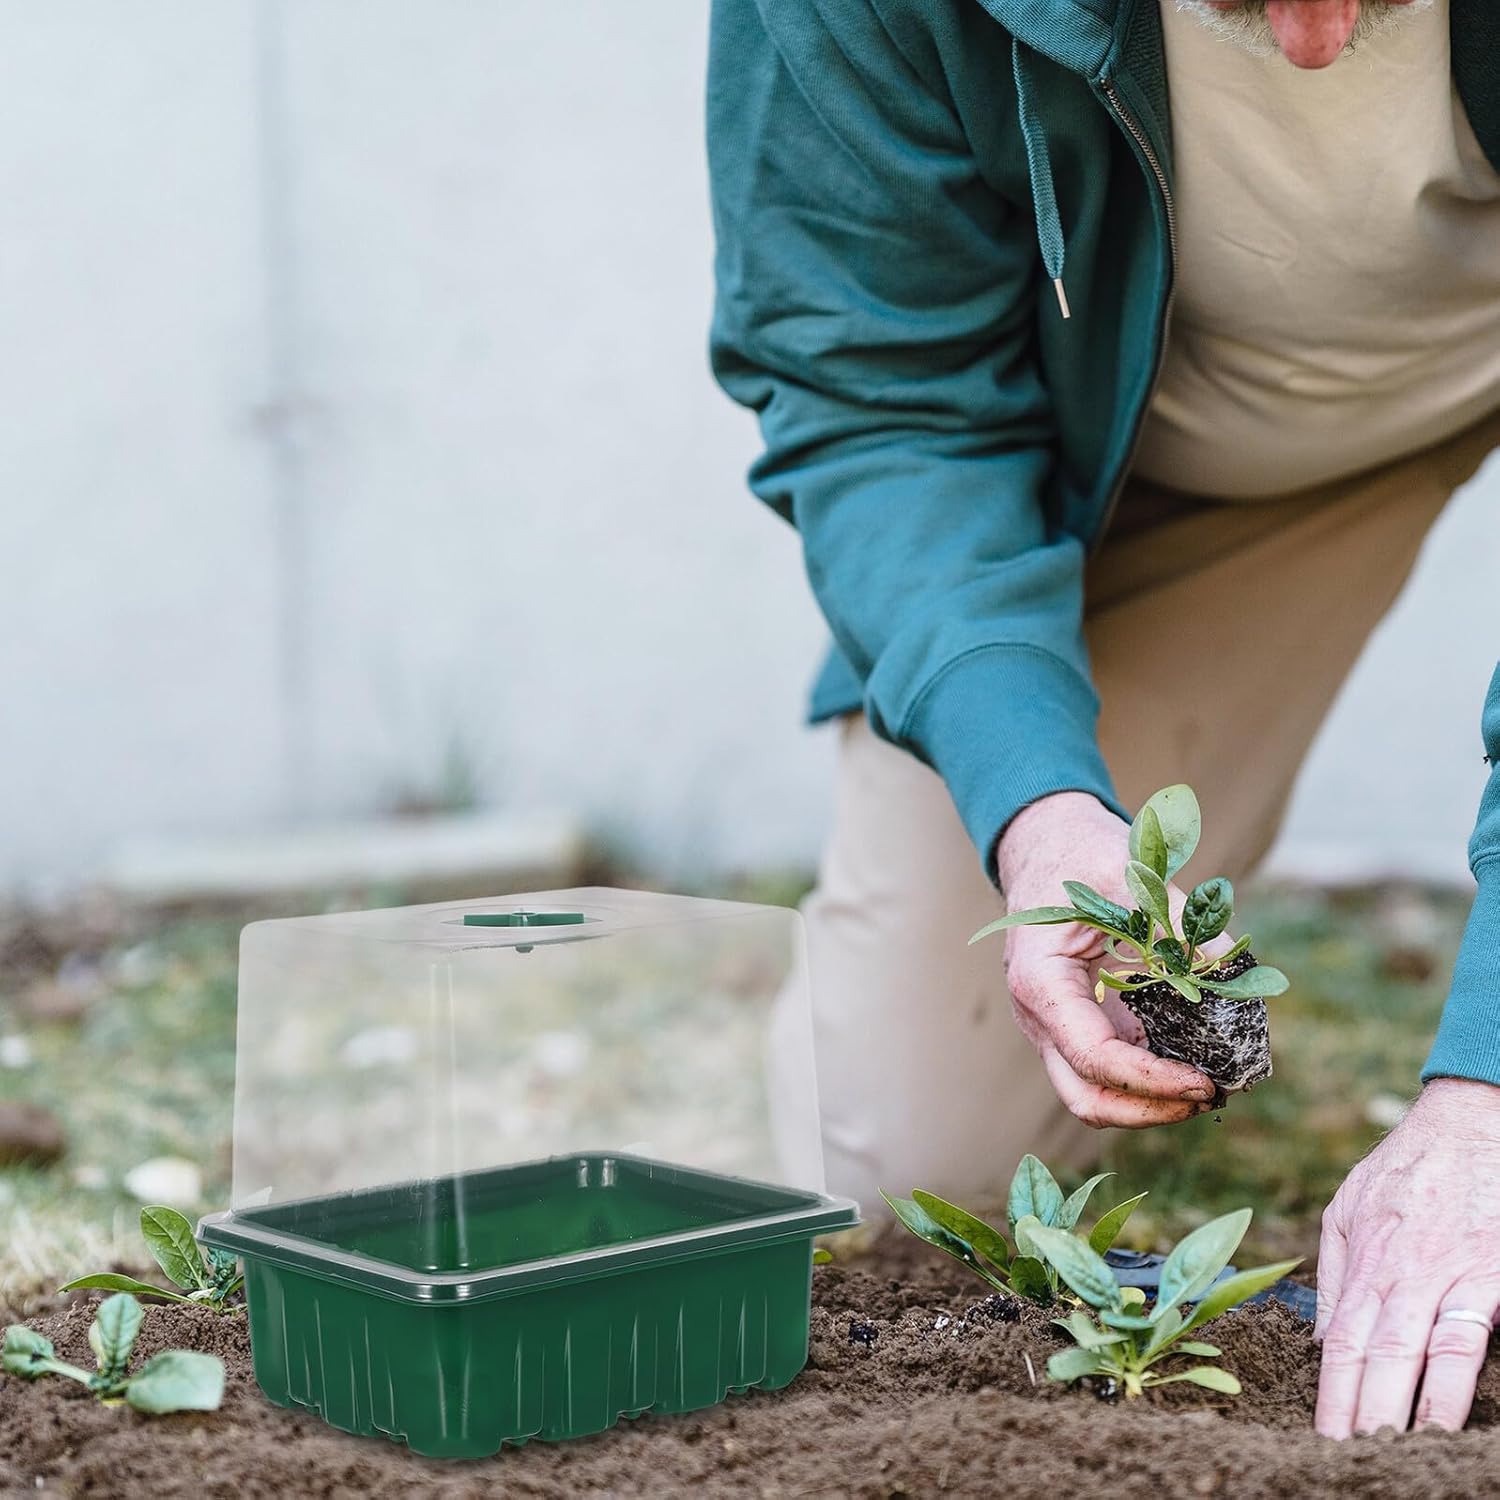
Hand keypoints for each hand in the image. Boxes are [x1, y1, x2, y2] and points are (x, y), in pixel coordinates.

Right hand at [994, 791, 1217, 1127]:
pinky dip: (1150, 1081)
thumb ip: (1182, 925)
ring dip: (1151, 1104)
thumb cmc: (1082, 855)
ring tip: (1211, 1087)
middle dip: (1150, 1110)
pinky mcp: (1076, 1025)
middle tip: (1211, 1095)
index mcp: (1041, 980)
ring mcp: (1054, 1025)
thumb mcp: (1134, 878)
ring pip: (1094, 1094)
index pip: (1092, 1056)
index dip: (1152, 1080)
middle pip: (1085, 1096)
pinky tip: (1194, 1064)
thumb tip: (1236, 974)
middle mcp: (1039, 1014)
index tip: (1206, 1081)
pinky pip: (1110, 1071)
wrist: (1047, 846)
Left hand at [1315, 1077, 1499, 1436]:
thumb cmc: (1405, 1168)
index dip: (1333, 1396)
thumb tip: (1323, 1343)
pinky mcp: (1494, 1272)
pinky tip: (1459, 1414)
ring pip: (1431, 1353)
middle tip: (1350, 1463)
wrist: (1468, 1121)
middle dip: (1366, 1416)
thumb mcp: (1347, 1208)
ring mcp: (1453, 1273)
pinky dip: (1467, 1375)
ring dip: (1418, 1409)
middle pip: (1380, 1357)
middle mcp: (1404, 1272)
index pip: (1342, 1344)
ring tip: (1401, 1456)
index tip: (1323, 1441)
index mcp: (1365, 1261)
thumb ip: (1334, 1276)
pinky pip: (1477, 1332)